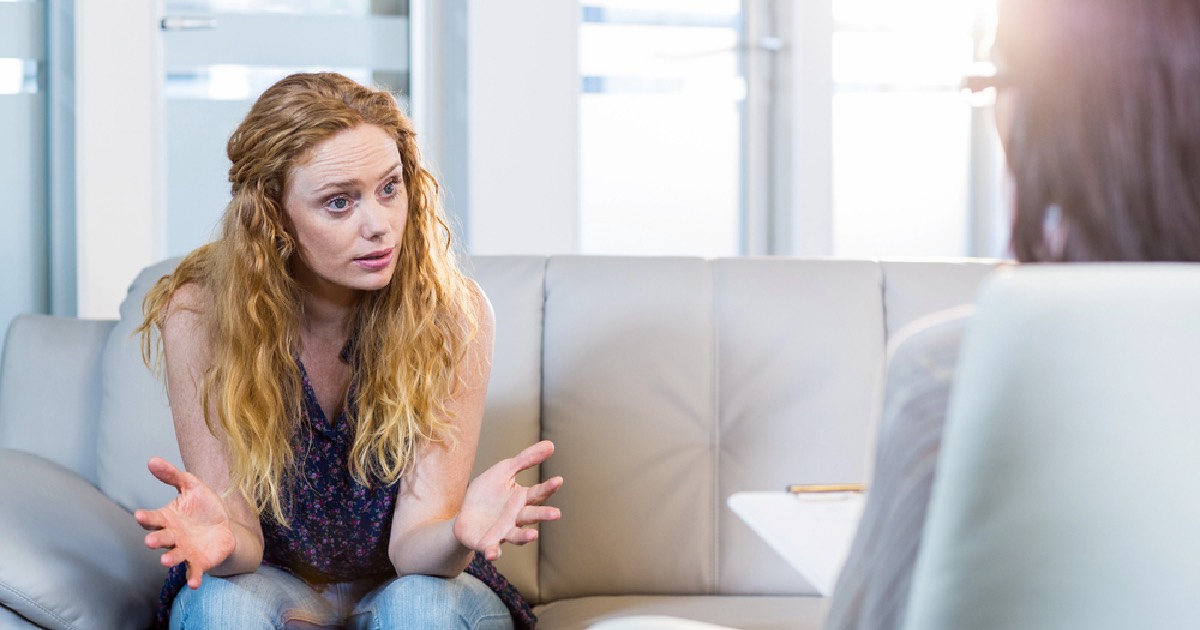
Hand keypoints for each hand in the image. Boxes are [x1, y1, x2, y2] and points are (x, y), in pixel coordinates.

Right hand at [133, 457, 236, 589]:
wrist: (224, 526)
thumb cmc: (203, 506)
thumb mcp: (191, 486)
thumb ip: (172, 475)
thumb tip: (151, 460)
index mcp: (167, 519)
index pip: (153, 518)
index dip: (146, 518)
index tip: (139, 516)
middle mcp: (172, 537)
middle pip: (161, 539)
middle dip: (155, 541)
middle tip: (150, 542)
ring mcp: (184, 551)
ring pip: (173, 557)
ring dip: (169, 560)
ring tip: (165, 562)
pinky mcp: (198, 562)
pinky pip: (194, 571)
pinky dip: (193, 578)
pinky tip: (194, 584)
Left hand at [453, 440, 563, 560]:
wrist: (464, 515)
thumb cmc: (488, 493)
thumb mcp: (504, 470)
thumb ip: (526, 459)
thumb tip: (551, 445)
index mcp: (521, 499)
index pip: (537, 493)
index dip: (548, 487)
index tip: (558, 480)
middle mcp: (516, 517)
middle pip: (532, 516)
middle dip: (543, 515)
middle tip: (556, 514)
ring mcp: (503, 531)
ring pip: (517, 535)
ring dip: (525, 537)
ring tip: (533, 536)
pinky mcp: (487, 542)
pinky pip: (492, 548)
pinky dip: (494, 552)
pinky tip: (493, 554)